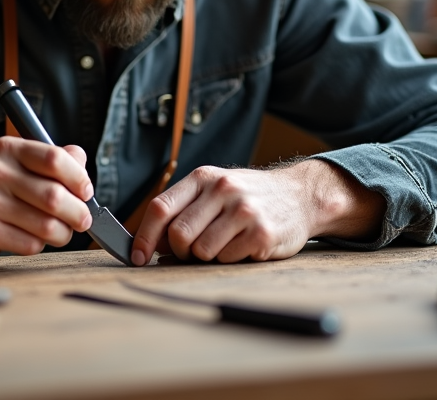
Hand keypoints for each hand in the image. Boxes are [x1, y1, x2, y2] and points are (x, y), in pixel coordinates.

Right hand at [0, 136, 93, 262]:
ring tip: (59, 231)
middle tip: (82, 220)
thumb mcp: (19, 164)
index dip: (78, 179)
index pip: (55, 158)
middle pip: (54, 196)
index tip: (86, 192)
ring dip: (62, 233)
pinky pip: (29, 244)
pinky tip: (31, 238)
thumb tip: (82, 162)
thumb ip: (53, 159)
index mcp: (8, 149)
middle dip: (78, 213)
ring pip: (46, 225)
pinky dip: (39, 245)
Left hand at [130, 159, 385, 265]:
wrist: (299, 195)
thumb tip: (151, 244)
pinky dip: (230, 259)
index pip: (161, 207)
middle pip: (179, 234)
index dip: (144, 236)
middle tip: (192, 252)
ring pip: (202, 251)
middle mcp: (222, 189)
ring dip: (207, 256)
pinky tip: (244, 245)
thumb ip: (184, 210)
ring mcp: (243, 210)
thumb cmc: (247, 197)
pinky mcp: (262, 233)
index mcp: (203, 177)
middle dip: (180, 252)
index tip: (137, 257)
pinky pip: (227, 259)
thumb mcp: (214, 191)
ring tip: (224, 243)